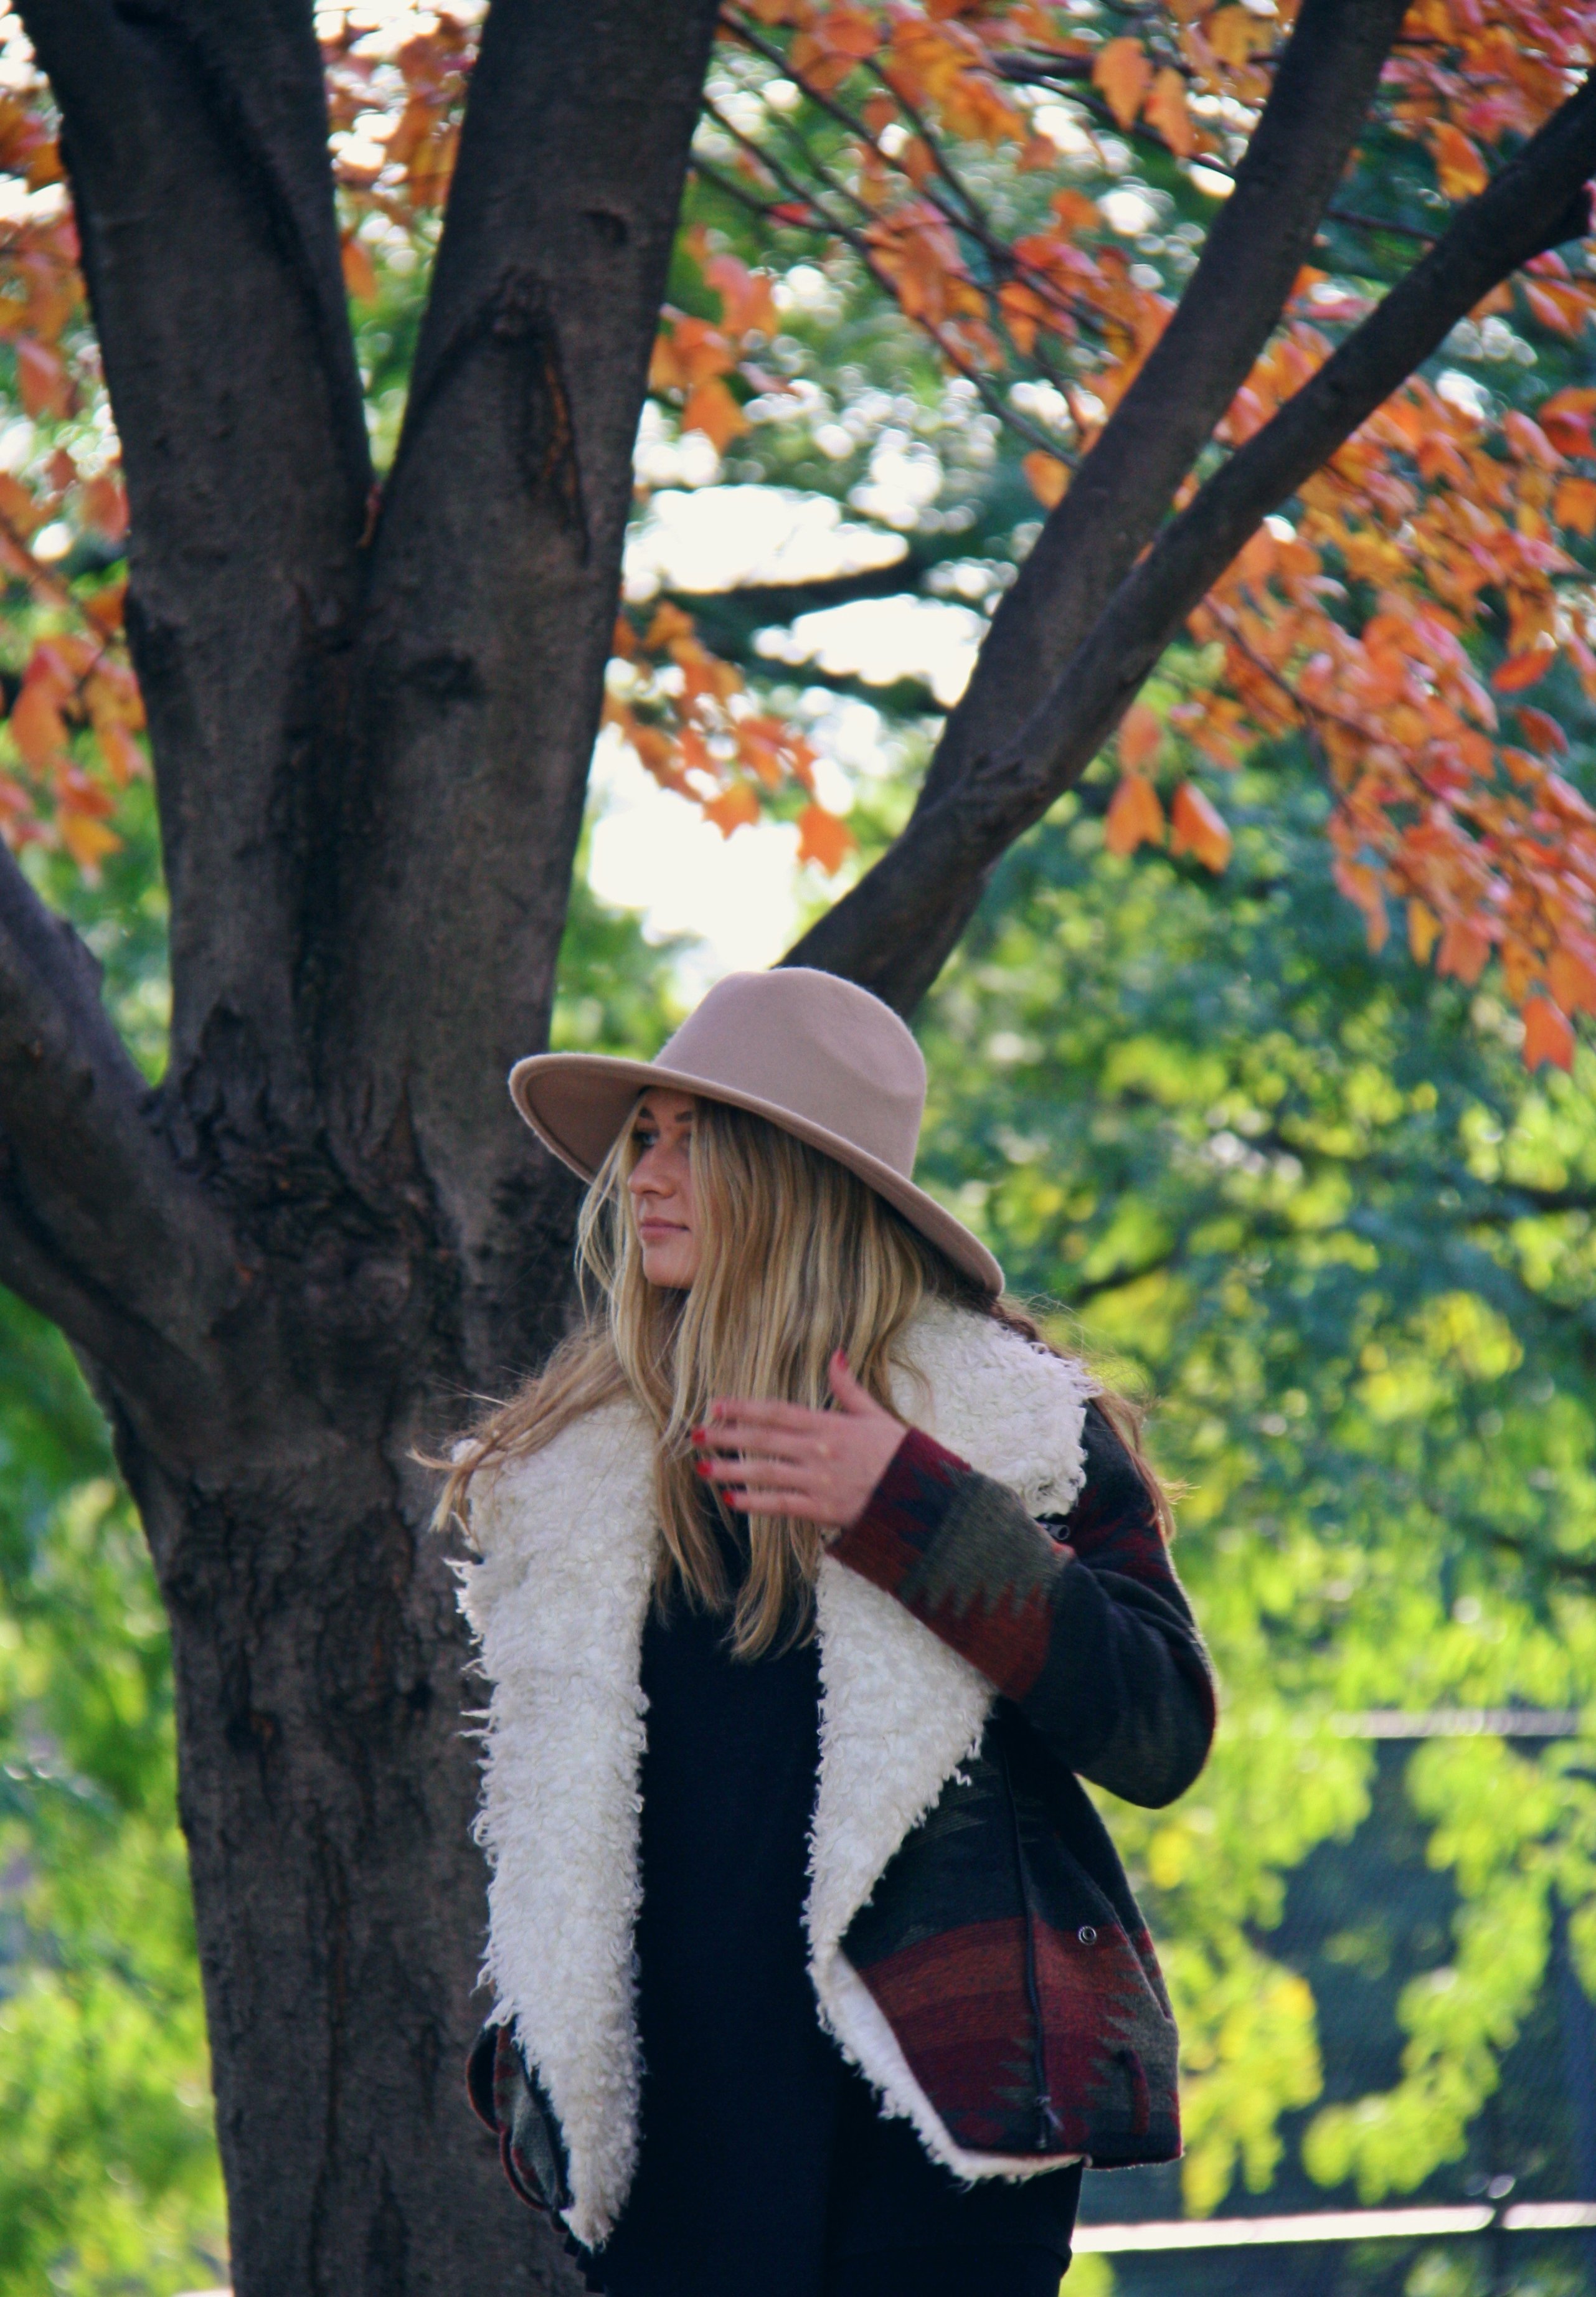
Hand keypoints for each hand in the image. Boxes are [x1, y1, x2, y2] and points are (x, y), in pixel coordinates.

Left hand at [693, 1352, 907, 1532]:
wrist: (922, 1498)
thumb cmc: (899, 1454)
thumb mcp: (875, 1414)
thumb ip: (849, 1387)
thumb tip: (835, 1354)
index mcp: (829, 1425)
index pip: (777, 1413)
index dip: (743, 1408)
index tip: (716, 1406)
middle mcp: (818, 1451)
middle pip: (762, 1440)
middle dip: (726, 1437)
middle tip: (694, 1435)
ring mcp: (817, 1482)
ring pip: (765, 1473)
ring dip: (731, 1470)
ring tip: (702, 1467)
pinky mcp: (821, 1510)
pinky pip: (781, 1505)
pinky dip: (755, 1503)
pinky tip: (732, 1499)